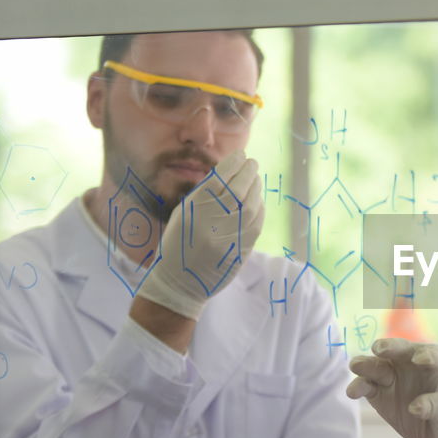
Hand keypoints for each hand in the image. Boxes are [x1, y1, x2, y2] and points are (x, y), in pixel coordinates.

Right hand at [137, 149, 264, 318]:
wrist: (181, 281)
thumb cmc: (178, 243)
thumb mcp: (184, 213)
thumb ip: (205, 193)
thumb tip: (230, 171)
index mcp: (197, 208)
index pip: (222, 176)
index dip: (234, 162)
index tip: (240, 155)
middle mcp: (216, 218)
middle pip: (241, 185)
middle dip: (248, 170)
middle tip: (251, 163)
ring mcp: (233, 233)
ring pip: (252, 200)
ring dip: (255, 186)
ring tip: (253, 179)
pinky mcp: (245, 246)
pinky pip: (258, 218)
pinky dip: (259, 205)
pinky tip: (255, 200)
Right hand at [346, 338, 437, 437]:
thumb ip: (437, 405)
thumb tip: (414, 407)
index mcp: (435, 359)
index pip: (430, 354)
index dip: (426, 356)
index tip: (420, 360)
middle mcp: (410, 362)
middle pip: (397, 351)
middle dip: (388, 348)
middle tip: (379, 349)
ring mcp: (393, 376)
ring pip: (376, 366)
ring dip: (365, 364)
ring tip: (356, 366)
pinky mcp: (379, 394)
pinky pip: (366, 387)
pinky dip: (358, 387)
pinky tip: (352, 392)